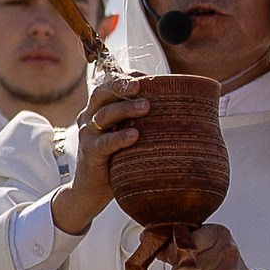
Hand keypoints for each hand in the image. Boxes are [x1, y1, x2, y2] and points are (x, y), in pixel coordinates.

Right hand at [49, 73, 148, 237]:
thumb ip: (142, 122)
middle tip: (142, 85)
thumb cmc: (116, 161)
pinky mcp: (90, 153)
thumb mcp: (127, 136)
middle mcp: (90, 117)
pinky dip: (119, 138)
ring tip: (146, 107)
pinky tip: (135, 136)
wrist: (90, 192)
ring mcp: (88, 134)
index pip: (109, 84)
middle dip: (121, 85)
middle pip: (102, 92)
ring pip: (104, 115)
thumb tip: (181, 110)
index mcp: (99, 108)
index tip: (147, 78)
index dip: (125, 77)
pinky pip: (104, 143)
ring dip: (125, 108)